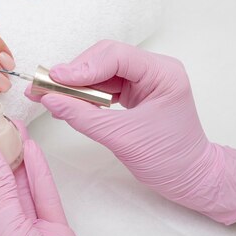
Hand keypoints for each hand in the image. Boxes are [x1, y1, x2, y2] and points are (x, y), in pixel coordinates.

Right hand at [27, 40, 235, 224]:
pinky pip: (102, 85)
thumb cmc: (168, 160)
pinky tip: (64, 103)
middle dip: (74, 74)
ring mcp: (143, 80)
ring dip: (74, 84)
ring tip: (48, 95)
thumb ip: (83, 116)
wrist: (189, 179)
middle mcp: (153, 70)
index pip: (116, 56)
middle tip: (46, 87)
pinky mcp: (133, 92)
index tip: (55, 80)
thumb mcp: (121, 138)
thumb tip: (49, 99)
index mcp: (162, 73)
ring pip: (99, 71)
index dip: (83, 66)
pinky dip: (82, 94)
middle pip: (104, 58)